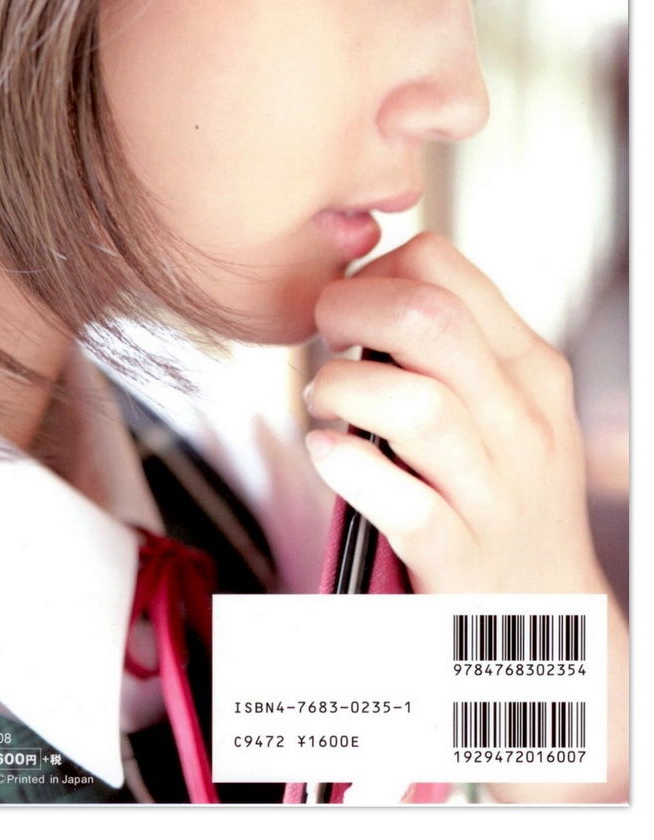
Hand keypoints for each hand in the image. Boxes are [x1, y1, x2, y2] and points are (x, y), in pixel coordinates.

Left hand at [304, 232, 603, 595]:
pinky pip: (405, 503)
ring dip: (344, 389)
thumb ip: (456, 349)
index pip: (443, 267)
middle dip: (351, 310)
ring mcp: (496, 494)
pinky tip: (326, 452)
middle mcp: (523, 422)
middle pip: (429, 321)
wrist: (549, 607)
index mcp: (530, 368)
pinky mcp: (461, 558)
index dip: (374, 271)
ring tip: (324, 402)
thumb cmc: (504, 490)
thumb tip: (367, 293)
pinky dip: (350, 468)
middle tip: (326, 338)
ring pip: (418, 406)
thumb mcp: (510, 405)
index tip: (352, 305)